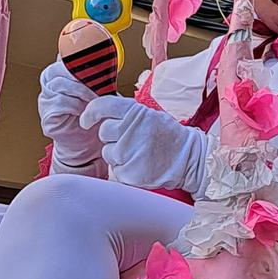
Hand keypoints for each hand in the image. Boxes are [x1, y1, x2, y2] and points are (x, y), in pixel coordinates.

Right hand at [38, 62, 103, 170]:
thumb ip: (96, 77)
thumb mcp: (98, 92)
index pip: (64, 60)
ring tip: (94, 101)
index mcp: (60, 75)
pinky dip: (75, 105)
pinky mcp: (47, 116)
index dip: (79, 62)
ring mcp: (45, 100)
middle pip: (59, 70)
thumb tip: (106, 61)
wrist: (89, 144)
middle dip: (81, 77)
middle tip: (98, 86)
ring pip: (59, 85)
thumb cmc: (93, 116)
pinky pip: (59, 103)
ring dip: (81, 92)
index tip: (95, 69)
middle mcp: (49, 86)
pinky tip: (84, 111)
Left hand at [81, 95, 210, 192]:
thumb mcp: (150, 116)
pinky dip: (125, 169)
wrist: (191, 159)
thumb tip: (100, 113)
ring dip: (118, 154)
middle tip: (131, 140)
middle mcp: (131, 130)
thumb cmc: (169, 137)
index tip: (87, 121)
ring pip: (108, 152)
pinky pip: (116, 169)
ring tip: (138, 153)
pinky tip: (140, 165)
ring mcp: (129, 152)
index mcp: (136, 112)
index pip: (102, 106)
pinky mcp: (129, 172)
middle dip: (112, 137)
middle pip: (104, 132)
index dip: (90, 113)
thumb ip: (127, 114)